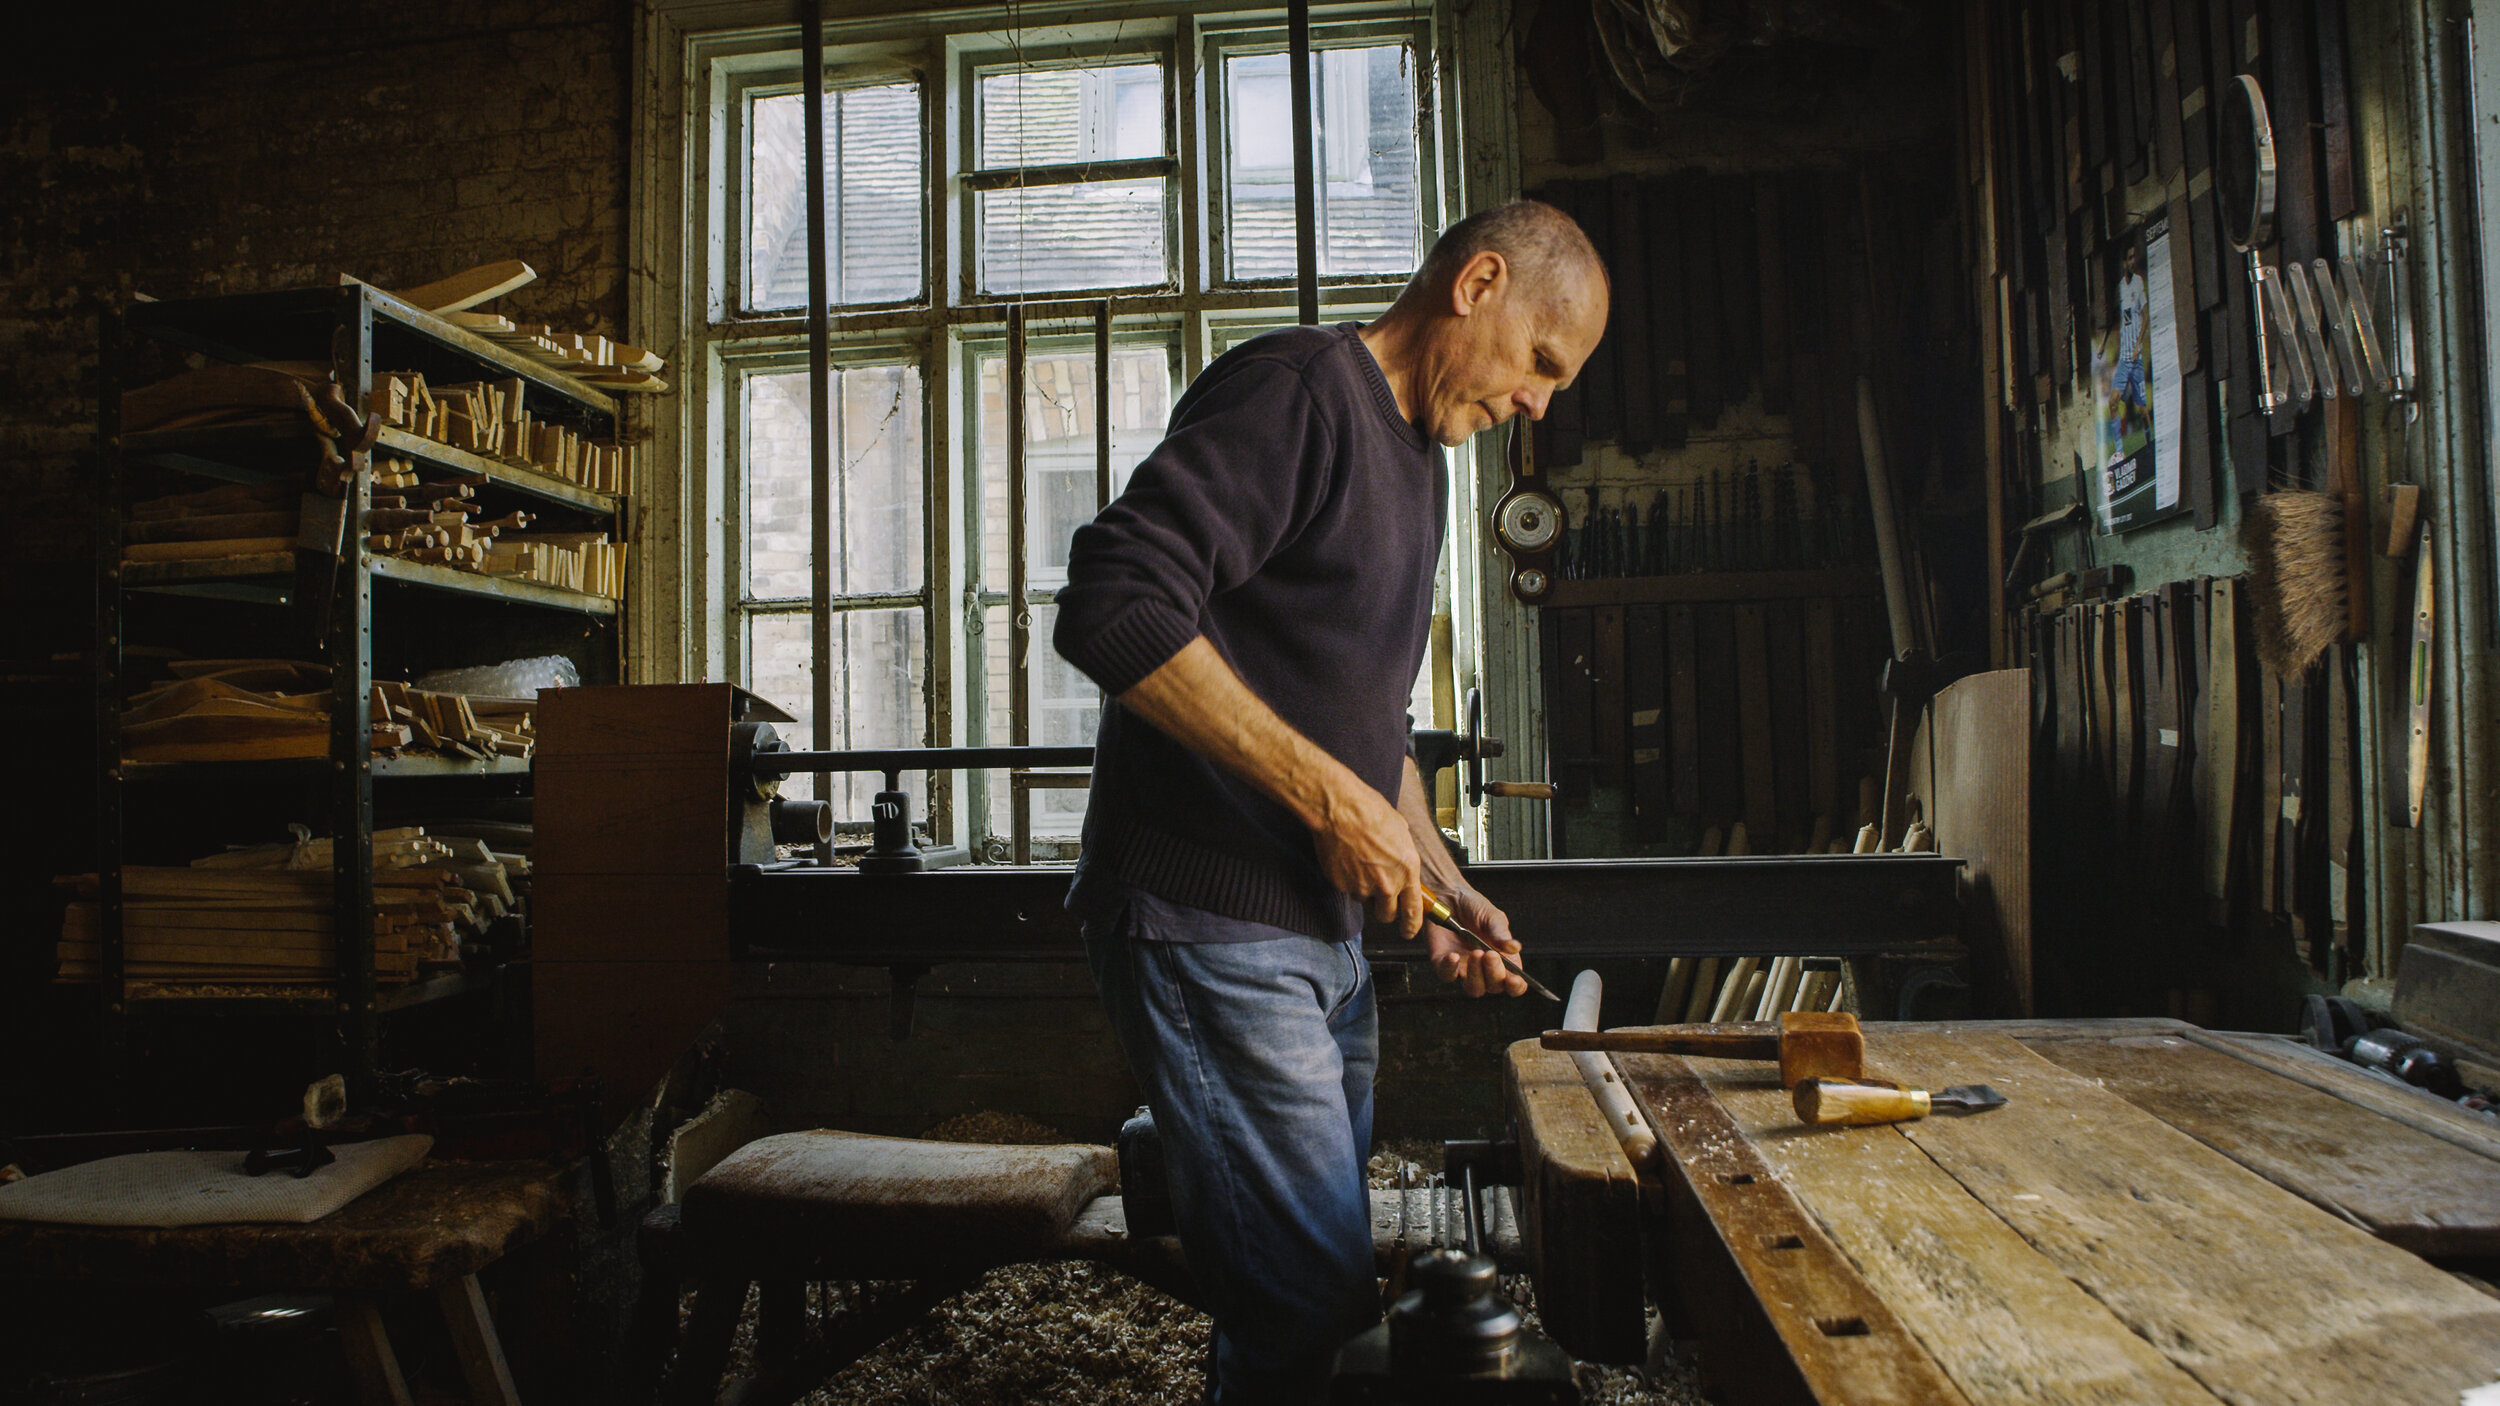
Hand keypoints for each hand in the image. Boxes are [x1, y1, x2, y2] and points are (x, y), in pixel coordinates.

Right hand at [1312, 783, 1425, 936]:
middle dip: (1385, 909)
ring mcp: (1362, 887)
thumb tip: (1402, 863)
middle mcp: (1386, 884)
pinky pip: (1347, 889)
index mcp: (1407, 870)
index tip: (1409, 931)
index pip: (1413, 911)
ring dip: (1364, 890)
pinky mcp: (1341, 885)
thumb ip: (1404, 856)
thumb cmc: (1370, 812)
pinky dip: (1347, 880)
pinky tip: (1346, 859)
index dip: (1412, 926)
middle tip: (1380, 895)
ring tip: (1359, 863)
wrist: (1339, 809)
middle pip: (1387, 915)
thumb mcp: (1401, 832)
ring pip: (1365, 900)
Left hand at [1421, 885, 1526, 997]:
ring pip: (1473, 988)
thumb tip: (1514, 948)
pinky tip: (1453, 956)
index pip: (1514, 983)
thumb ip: (1501, 933)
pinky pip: (1447, 976)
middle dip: (1495, 973)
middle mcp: (1484, 968)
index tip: (1514, 978)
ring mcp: (1464, 968)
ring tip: (1476, 953)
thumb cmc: (1474, 907)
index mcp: (1502, 959)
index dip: (1516, 986)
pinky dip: (1451, 969)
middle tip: (1490, 954)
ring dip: (1476, 975)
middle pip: (1494, 987)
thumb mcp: (1492, 917)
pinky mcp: (1443, 964)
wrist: (1448, 896)